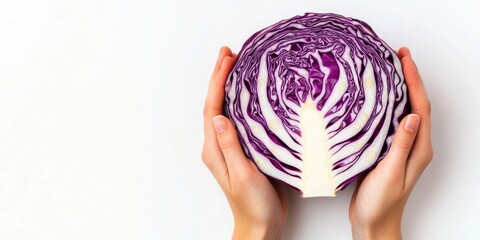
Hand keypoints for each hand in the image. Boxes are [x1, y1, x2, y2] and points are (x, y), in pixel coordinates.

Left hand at [202, 47, 287, 239]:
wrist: (260, 225)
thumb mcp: (242, 174)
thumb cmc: (252, 205)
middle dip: (219, 77)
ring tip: (236, 65)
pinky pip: (238, 119)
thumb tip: (219, 117)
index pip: (212, 108)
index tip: (227, 60)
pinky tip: (249, 94)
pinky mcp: (242, 150)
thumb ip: (230, 146)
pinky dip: (240, 101)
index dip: (218, 82)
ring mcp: (229, 147)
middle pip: (215, 104)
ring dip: (228, 86)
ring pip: (225, 109)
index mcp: (214, 149)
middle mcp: (218, 145)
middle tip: (229, 53)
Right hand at [349, 47, 433, 239]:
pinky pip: (391, 120)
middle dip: (409, 78)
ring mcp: (402, 147)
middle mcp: (415, 145)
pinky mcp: (389, 150)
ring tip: (387, 69)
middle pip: (416, 103)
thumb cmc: (381, 203)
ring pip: (404, 110)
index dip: (414, 81)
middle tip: (396, 56)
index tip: (404, 59)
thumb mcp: (391, 173)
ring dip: (398, 88)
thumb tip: (410, 115)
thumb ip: (401, 145)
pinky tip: (375, 98)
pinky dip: (386, 104)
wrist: (373, 223)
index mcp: (419, 149)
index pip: (420, 107)